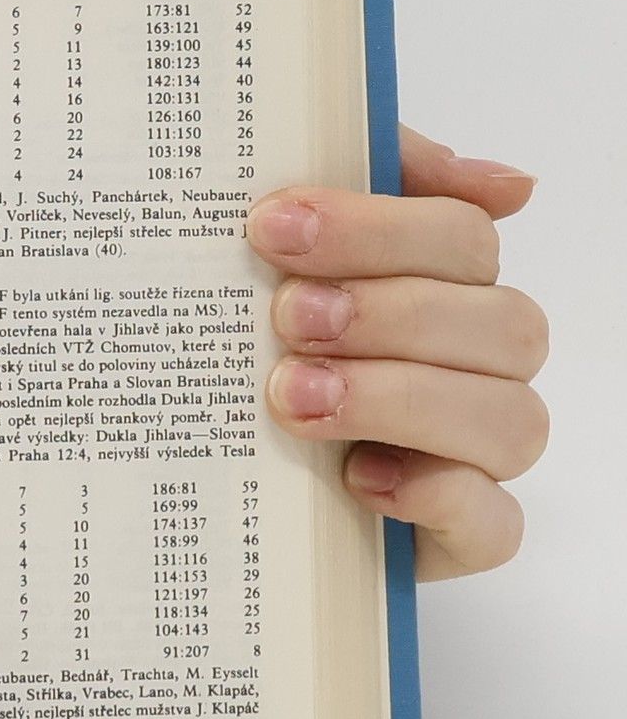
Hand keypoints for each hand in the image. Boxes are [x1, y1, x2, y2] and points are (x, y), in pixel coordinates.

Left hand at [248, 125, 548, 579]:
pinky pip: (493, 523)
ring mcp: (474, 456)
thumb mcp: (283, 254)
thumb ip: (371, 181)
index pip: (461, 238)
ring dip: (401, 398)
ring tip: (295, 397)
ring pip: (508, 419)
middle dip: (389, 313)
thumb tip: (506, 185)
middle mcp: (476, 367)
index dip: (376, 228)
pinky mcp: (458, 537)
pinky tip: (360, 478)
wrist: (209, 485)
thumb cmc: (254, 351)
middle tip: (286, 317)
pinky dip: (435, 496)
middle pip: (500, 323)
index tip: (272, 226)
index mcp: (444, 288)